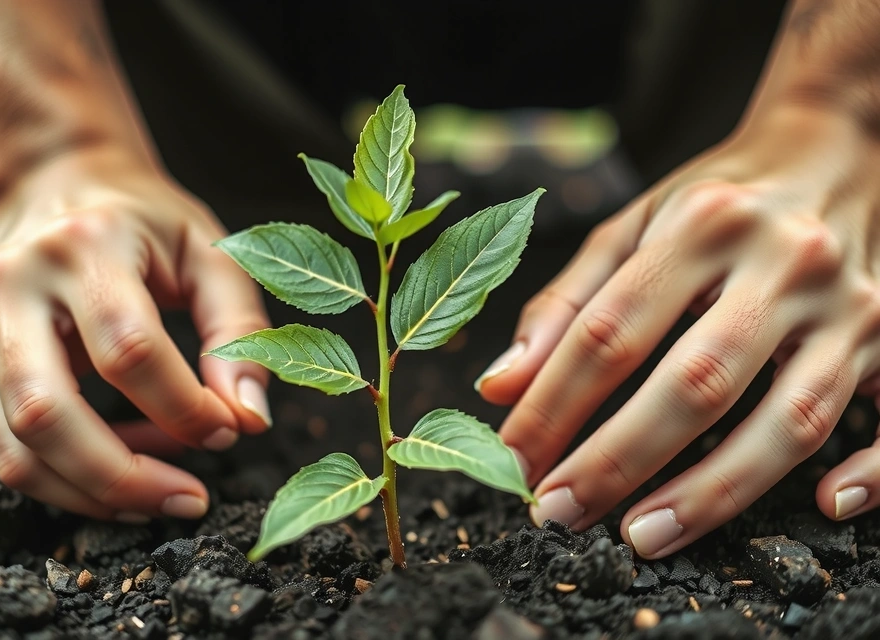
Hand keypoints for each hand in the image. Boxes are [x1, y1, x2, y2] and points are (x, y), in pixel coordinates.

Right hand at [0, 148, 271, 522]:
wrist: (56, 181)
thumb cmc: (145, 222)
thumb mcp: (211, 254)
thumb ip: (239, 330)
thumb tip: (248, 418)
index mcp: (86, 244)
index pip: (130, 350)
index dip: (185, 409)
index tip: (229, 429)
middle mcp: (12, 281)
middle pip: (50, 414)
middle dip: (127, 477)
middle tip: (191, 500)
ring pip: (17, 447)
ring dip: (96, 492)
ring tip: (161, 491)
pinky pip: (4, 447)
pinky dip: (67, 478)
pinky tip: (121, 465)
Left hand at [480, 105, 879, 557]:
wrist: (835, 148)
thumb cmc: (714, 200)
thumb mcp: (630, 227)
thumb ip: (563, 304)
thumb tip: (498, 389)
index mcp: (700, 225)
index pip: (610, 331)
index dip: (553, 406)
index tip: (513, 461)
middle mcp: (782, 260)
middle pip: (696, 382)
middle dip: (618, 460)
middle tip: (558, 513)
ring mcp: (849, 302)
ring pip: (788, 416)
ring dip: (712, 491)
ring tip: (641, 537)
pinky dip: (872, 471)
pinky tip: (823, 506)